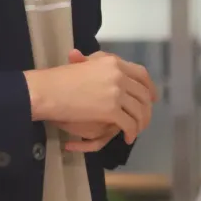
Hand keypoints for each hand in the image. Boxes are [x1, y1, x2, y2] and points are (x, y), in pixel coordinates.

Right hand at [25, 49, 157, 144]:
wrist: (48, 91)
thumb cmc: (60, 79)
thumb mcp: (83, 65)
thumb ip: (99, 64)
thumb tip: (111, 65)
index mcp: (113, 62)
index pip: (141, 74)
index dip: (150, 87)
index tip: (152, 97)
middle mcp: (119, 75)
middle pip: (143, 94)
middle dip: (146, 109)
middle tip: (144, 119)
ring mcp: (116, 92)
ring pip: (139, 111)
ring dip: (140, 123)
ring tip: (135, 131)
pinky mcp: (111, 110)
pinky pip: (129, 124)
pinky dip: (131, 133)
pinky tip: (127, 138)